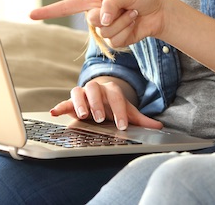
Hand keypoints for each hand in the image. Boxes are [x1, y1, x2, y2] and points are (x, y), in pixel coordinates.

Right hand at [30, 0, 172, 48]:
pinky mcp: (116, 40)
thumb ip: (111, 4)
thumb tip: (101, 20)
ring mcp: (106, 29)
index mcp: (94, 0)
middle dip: (111, 15)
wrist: (158, 12)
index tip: (31, 15)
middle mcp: (97, 15)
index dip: (49, 11)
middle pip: (92, 21)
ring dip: (123, 23)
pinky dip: (128, 32)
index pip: (67, 6)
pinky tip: (135, 24)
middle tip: (127, 7)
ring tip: (133, 14)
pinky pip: (115, 42)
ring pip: (106, 33)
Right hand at [49, 78, 163, 130]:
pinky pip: (64, 101)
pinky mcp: (71, 101)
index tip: (122, 125)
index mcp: (111, 90)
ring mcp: (83, 93)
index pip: (116, 96)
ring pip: (79, 91)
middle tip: (101, 118)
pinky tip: (55, 112)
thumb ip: (142, 120)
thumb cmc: (114, 107)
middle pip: (96, 90)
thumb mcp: (128, 113)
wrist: (101, 100)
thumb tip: (160, 126)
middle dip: (98, 104)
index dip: (119, 110)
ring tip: (83, 115)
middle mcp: (96, 89)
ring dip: (80, 102)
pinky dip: (60, 106)